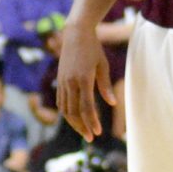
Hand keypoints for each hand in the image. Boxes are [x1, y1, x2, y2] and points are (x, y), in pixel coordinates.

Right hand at [57, 25, 117, 142]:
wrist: (75, 34)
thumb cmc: (93, 48)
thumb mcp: (103, 65)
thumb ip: (105, 86)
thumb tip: (112, 103)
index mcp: (83, 78)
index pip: (86, 107)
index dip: (92, 122)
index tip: (98, 133)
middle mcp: (70, 82)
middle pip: (74, 112)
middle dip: (82, 127)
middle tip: (91, 138)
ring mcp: (63, 82)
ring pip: (65, 109)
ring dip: (74, 123)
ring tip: (83, 131)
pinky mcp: (59, 81)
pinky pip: (61, 101)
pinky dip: (67, 113)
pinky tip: (74, 119)